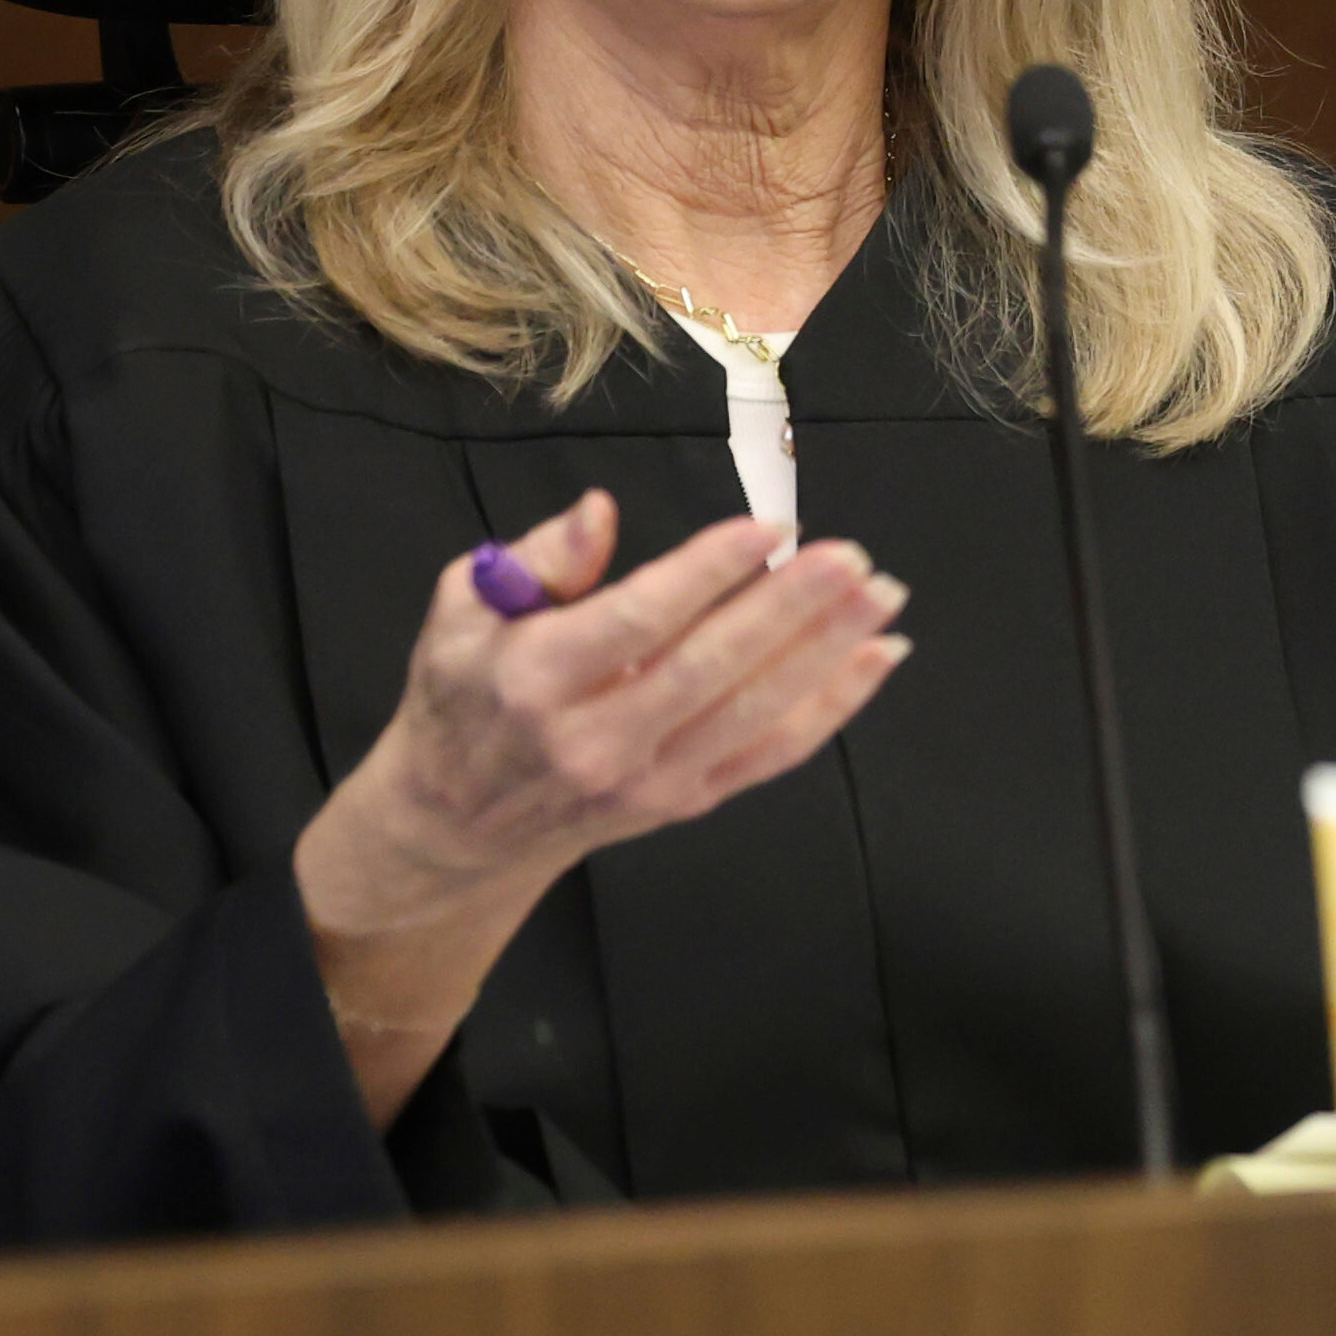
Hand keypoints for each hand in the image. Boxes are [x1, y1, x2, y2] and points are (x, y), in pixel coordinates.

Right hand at [293, 489, 909, 1119]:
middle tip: (850, 557)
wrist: (455, 825)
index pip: (637, 620)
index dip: (708, 572)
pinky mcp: (682, 803)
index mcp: (536, 678)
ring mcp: (646, 781)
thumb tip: (600, 510)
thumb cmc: (462, 693)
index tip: (769, 526)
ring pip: (753, 712)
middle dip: (790, 609)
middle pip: (710, 668)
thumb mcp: (461, 609)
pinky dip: (830, 708)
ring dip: (826, 652)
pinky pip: (769, 755)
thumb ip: (537, 559)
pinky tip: (875, 659)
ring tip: (881, 596)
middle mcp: (595, 739)